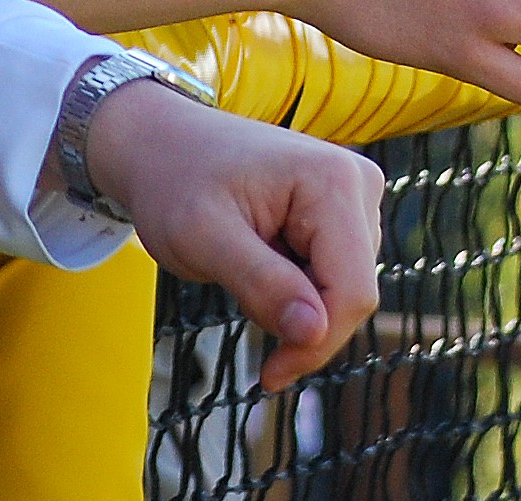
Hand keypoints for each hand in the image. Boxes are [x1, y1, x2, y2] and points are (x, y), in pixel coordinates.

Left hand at [87, 78, 381, 387]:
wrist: (163, 143)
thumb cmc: (176, 183)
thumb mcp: (204, 239)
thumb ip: (261, 285)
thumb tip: (313, 332)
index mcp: (332, 181)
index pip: (353, 291)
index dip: (316, 344)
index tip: (269, 376)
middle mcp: (358, 183)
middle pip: (352, 292)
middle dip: (298, 318)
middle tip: (236, 295)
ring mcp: (354, 194)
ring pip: (342, 288)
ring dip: (293, 301)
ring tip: (242, 263)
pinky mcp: (342, 210)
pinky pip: (333, 274)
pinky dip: (294, 286)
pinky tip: (258, 258)